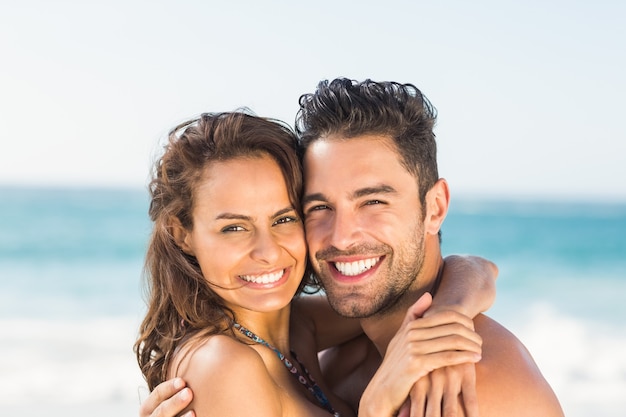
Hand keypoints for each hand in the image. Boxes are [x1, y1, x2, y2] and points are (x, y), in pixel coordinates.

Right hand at [139, 378, 193, 416]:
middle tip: (189, 393)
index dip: (169, 387)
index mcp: (148, 407)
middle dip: (175, 402)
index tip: (183, 381)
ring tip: (193, 412)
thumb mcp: (165, 400)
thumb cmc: (172, 407)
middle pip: (161, 411)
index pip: (157, 394)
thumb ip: (174, 389)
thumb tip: (195, 358)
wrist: (171, 416)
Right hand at [358, 293, 481, 416]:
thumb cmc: (396, 365)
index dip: (465, 321)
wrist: (382, 390)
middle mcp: (411, 333)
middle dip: (471, 334)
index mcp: (411, 325)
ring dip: (471, 346)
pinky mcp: (415, 364)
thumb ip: (413, 316)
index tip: (473, 330)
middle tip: (480, 342)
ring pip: (452, 341)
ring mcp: (412, 347)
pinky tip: (475, 359)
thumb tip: (428, 295)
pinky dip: (464, 357)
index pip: (447, 315)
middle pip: (452, 327)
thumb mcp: (402, 338)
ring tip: (480, 351)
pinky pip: (447, 357)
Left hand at [406, 362, 477, 416]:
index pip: (417, 412)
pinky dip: (472, 414)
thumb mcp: (418, 379)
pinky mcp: (466, 375)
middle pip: (432, 414)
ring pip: (450, 411)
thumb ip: (410, 400)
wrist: (451, 341)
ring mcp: (449, 378)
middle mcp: (433, 382)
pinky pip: (470, 400)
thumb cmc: (432, 366)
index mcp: (419, 384)